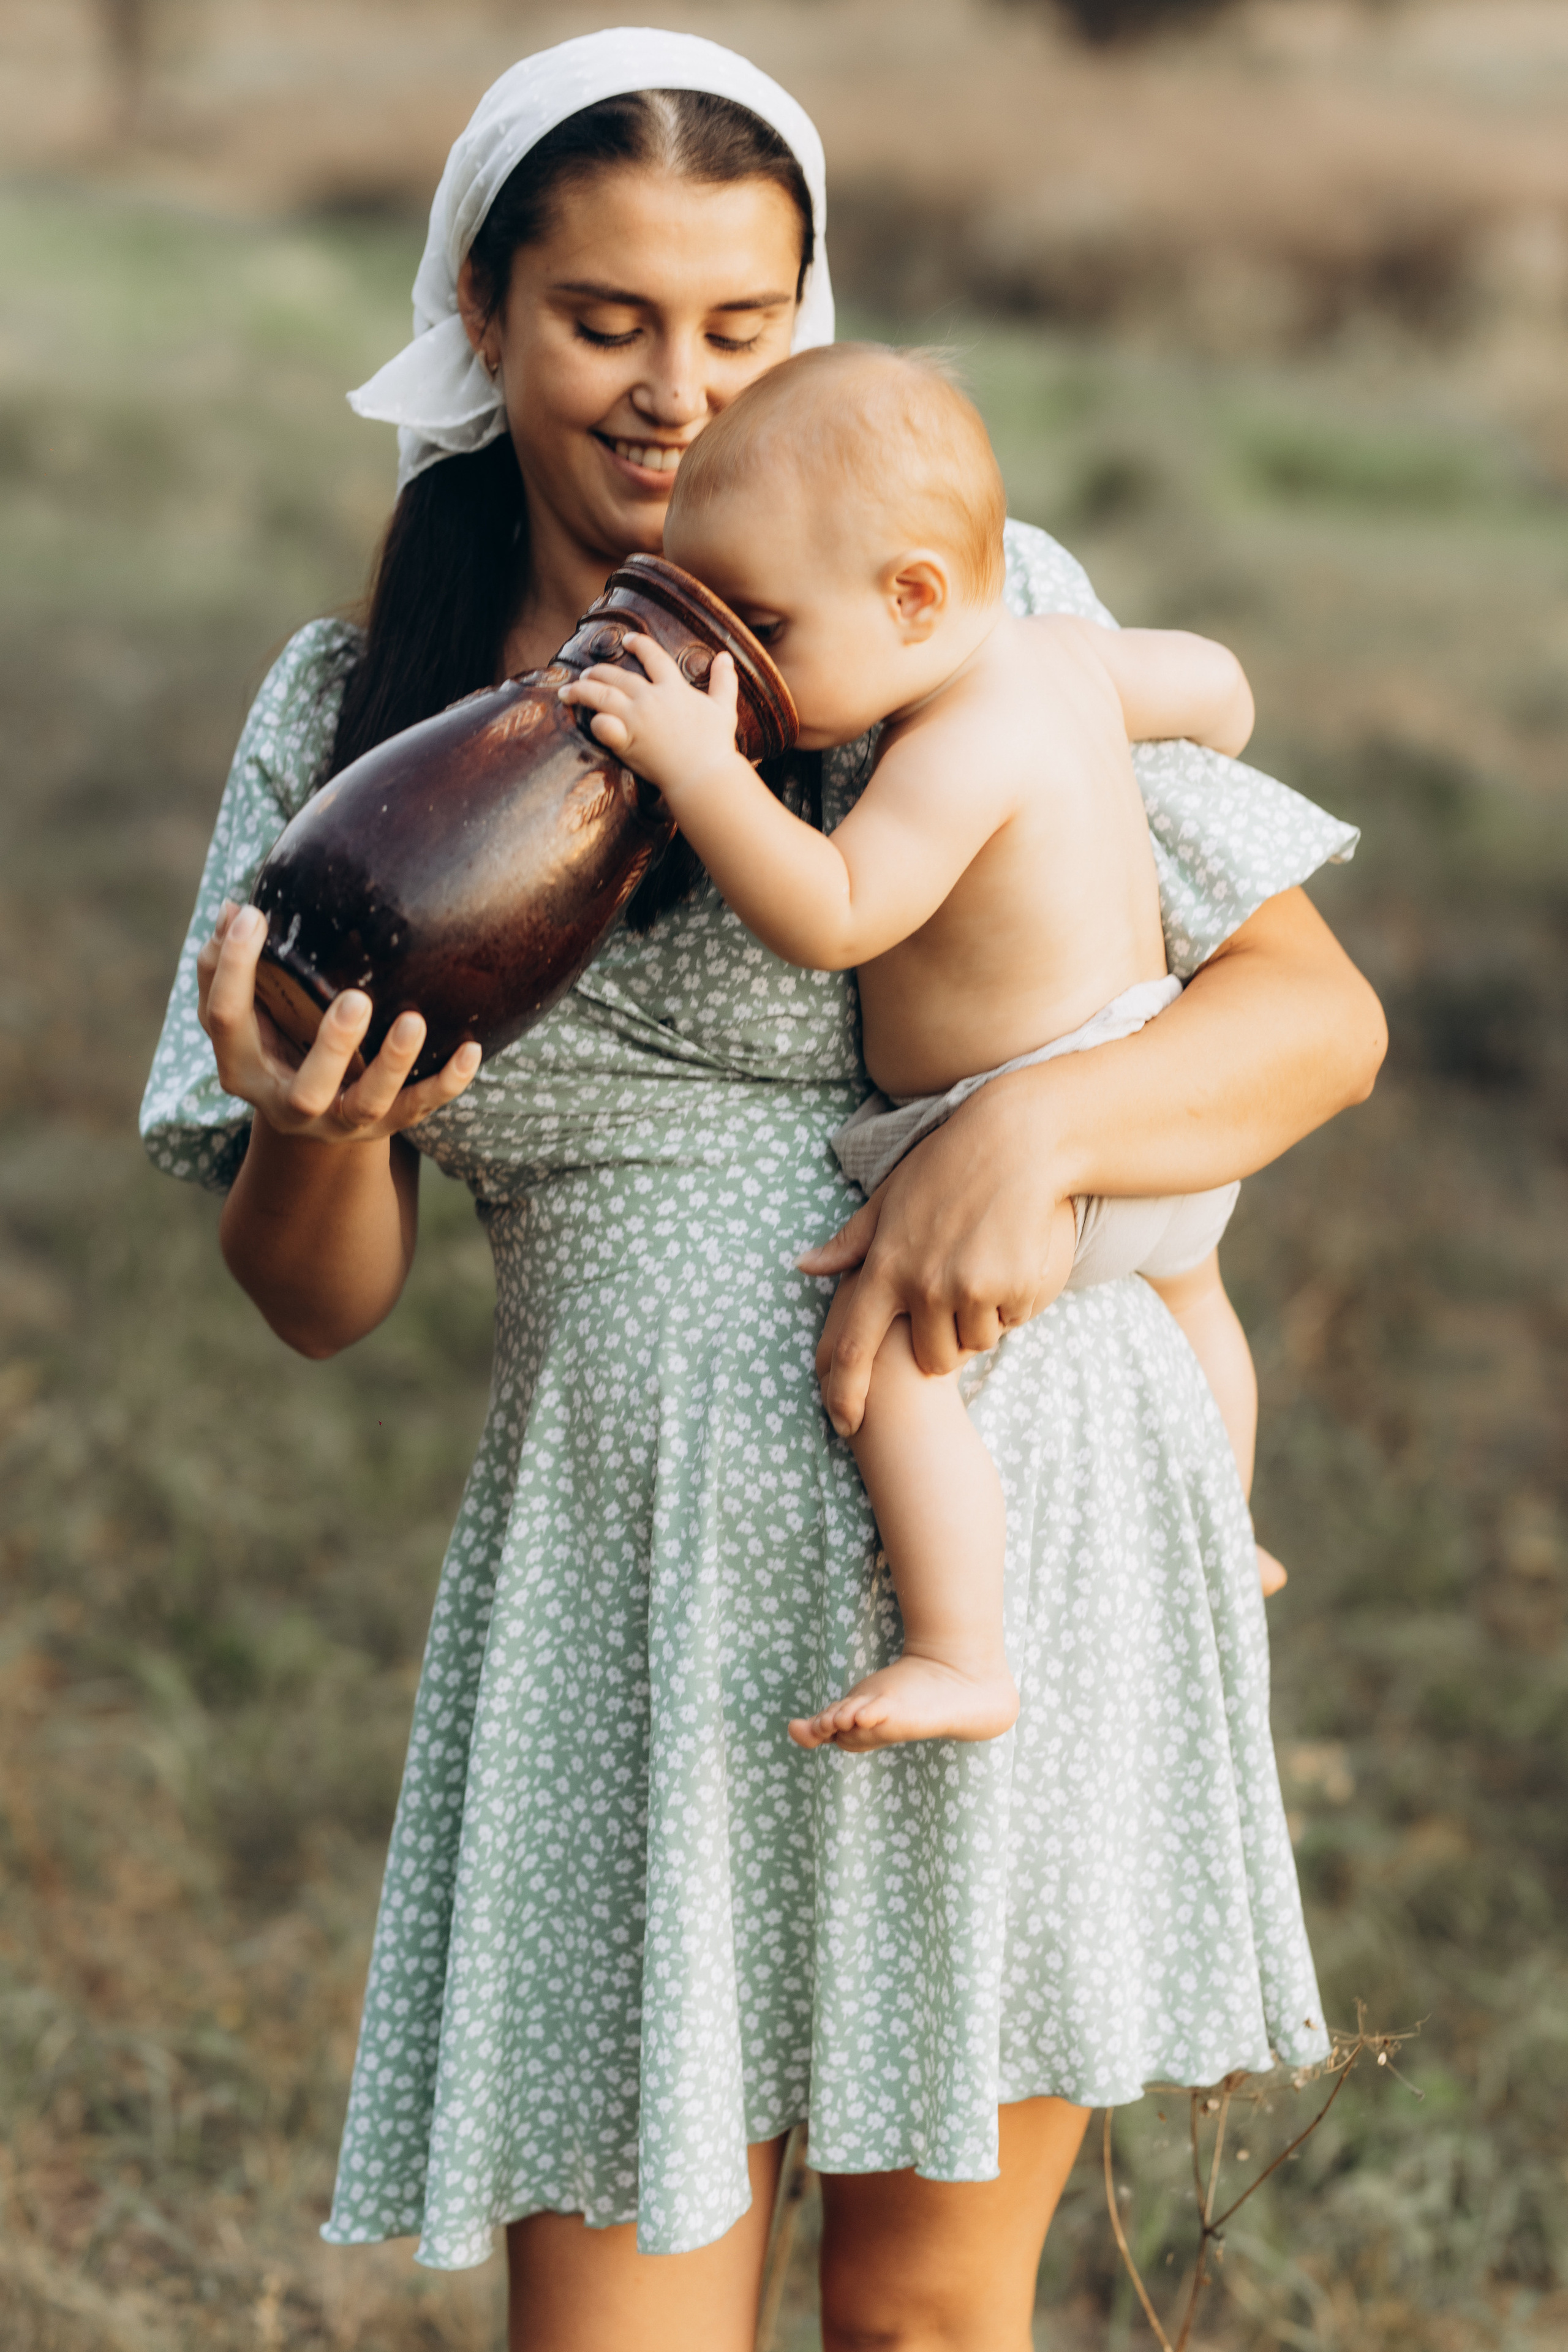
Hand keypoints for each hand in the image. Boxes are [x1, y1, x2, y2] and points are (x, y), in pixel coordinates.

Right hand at [197, 901, 480, 1143]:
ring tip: (414, 1020)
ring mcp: (339, 1122)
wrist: (313, 1114)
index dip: (231, 968)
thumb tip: (231, 911)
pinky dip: (447, 1082)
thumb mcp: (249, 1010)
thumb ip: (231, 965)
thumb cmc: (277, 1038)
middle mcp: (288, 1105)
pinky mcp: (385, 1125)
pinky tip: (471, 1049)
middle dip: (332, 1048)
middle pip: (306, 1090)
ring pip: (366, 1106)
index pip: (224, 1019)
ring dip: (393, 1065)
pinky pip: (420, 1108)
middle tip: (356, 999)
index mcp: (242, 1066)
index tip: (253, 915)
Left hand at [559, 635, 743, 799]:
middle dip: (598, 670)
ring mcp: (635, 719)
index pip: (652, 655)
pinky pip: (601, 726)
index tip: (627, 639)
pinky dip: (592, 721)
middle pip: (617, 675)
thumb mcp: (724, 708)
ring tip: (569, 689)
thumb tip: (726, 657)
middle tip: (588, 672)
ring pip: (601, 695)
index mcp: (673, 687)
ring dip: (581, 689)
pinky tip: (585, 719)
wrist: (704, 774)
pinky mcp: (626, 742)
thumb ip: (724, 681)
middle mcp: (650, 698)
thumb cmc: (716, 744)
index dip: (638, 644)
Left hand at [800, 1070, 1070, 1434]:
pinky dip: (1012, 1304)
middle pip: (933, 1359)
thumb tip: (805, 1267)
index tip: (846, 1424)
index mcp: (885, 1267)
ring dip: (981, 1322)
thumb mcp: (889, 1200)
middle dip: (944, 1344)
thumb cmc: (947, 1167)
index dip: (845, 1395)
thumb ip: (850, 1243)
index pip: (852, 1349)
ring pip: (975, 1343)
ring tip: (984, 1270)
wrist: (1018, 1142)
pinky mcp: (1012, 1287)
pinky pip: (1011, 1321)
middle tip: (956, 1300)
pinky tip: (1011, 1261)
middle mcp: (924, 1285)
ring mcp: (970, 1288)